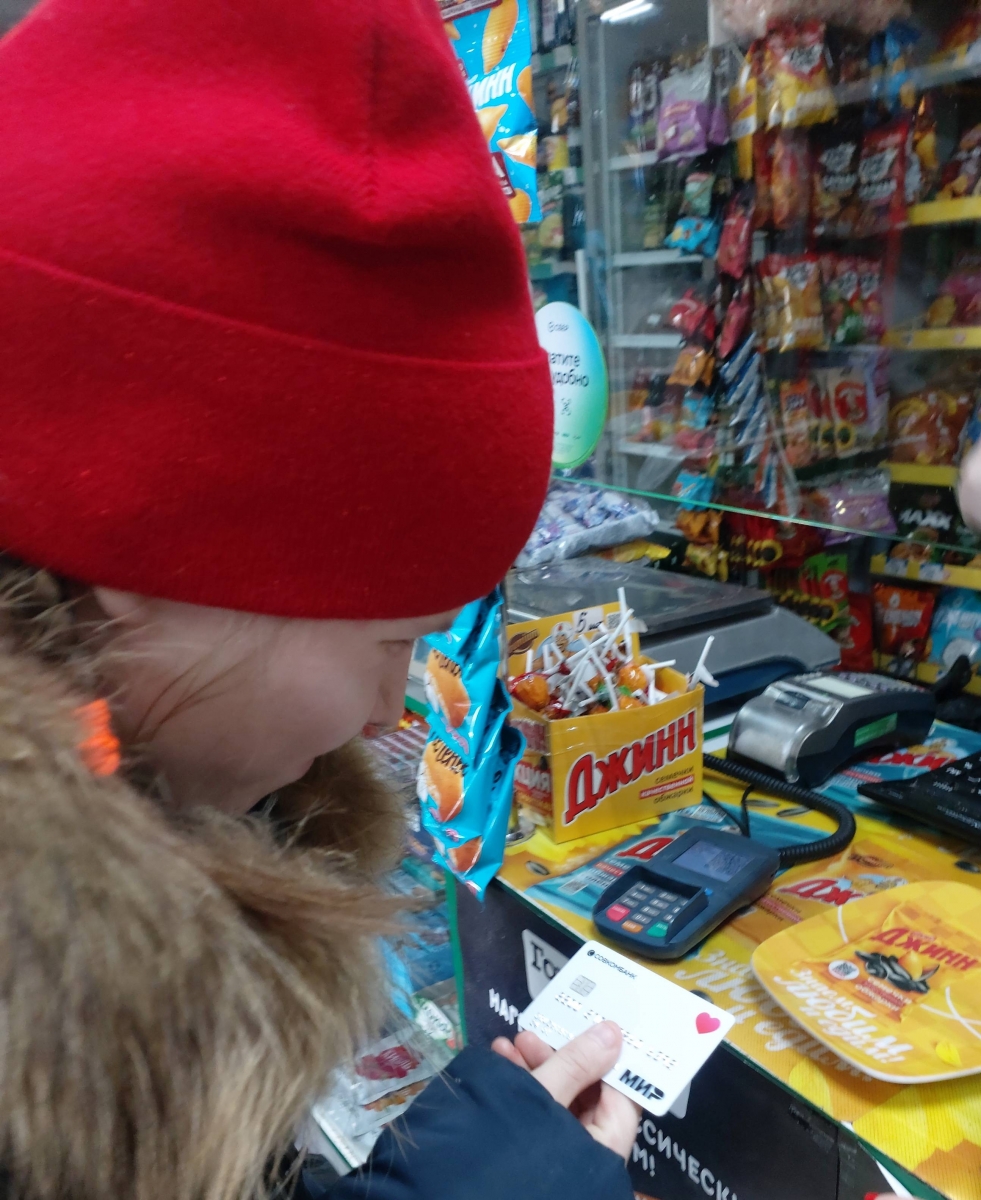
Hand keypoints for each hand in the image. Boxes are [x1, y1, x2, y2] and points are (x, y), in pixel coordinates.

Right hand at [492, 1021, 640, 1160]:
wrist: (461, 1192)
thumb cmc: (513, 1150)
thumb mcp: (544, 1098)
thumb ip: (576, 1063)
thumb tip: (613, 1032)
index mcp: (605, 1148)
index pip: (623, 1096)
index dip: (609, 1058)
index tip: (594, 1026)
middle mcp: (588, 1155)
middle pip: (587, 1095)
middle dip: (561, 1058)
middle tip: (535, 1034)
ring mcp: (561, 1155)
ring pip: (558, 1100)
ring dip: (536, 1068)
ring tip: (508, 1044)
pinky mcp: (534, 1153)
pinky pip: (537, 1113)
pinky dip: (523, 1087)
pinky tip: (500, 1062)